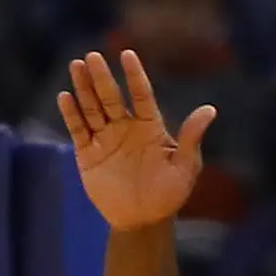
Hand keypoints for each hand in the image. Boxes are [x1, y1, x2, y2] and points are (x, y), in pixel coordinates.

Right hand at [58, 45, 214, 230]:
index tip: (127, 55)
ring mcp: (105, 139)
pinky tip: (65, 97)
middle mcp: (125, 127)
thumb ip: (192, 139)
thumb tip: (210, 110)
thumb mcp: (186, 168)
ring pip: (92, 108)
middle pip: (111, 97)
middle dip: (102, 77)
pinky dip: (71, 114)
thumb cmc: (169, 194)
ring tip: (77, 65)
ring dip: (83, 88)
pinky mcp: (88, 154)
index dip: (134, 76)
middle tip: (93, 56)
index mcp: (149, 126)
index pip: (141, 94)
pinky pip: (78, 130)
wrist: (143, 220)